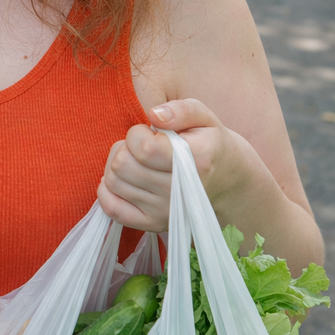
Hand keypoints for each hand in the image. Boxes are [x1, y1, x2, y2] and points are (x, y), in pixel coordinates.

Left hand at [97, 99, 237, 230]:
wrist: (226, 180)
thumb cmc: (209, 143)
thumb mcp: (204, 117)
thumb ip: (180, 110)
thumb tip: (154, 115)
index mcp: (195, 162)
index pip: (143, 148)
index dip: (137, 133)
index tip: (151, 133)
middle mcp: (179, 192)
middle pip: (122, 165)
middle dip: (126, 148)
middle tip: (144, 147)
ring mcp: (165, 212)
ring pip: (113, 183)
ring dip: (118, 166)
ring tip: (138, 161)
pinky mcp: (153, 224)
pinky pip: (112, 209)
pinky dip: (108, 191)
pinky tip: (125, 179)